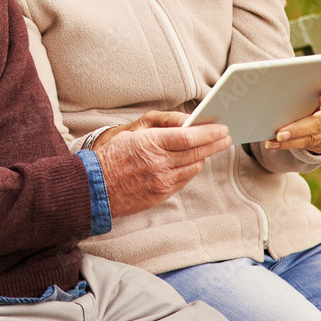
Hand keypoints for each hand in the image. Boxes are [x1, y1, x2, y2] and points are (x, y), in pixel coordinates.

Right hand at [94, 111, 231, 216]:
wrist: (95, 188)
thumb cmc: (110, 157)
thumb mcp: (131, 135)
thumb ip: (158, 131)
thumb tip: (183, 126)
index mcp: (150, 143)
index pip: (188, 137)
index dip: (208, 133)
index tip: (221, 128)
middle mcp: (159, 163)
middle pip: (196, 152)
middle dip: (215, 143)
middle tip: (226, 137)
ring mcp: (161, 180)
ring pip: (193, 166)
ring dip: (205, 156)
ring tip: (213, 148)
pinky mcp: (161, 193)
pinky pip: (184, 179)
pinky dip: (192, 169)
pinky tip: (194, 162)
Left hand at [264, 85, 320, 152]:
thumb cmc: (314, 94)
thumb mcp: (315, 88)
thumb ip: (305, 89)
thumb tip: (280, 89)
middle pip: (320, 122)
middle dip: (298, 129)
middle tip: (280, 133)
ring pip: (312, 138)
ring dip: (290, 141)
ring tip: (274, 141)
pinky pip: (306, 146)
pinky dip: (288, 145)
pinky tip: (274, 144)